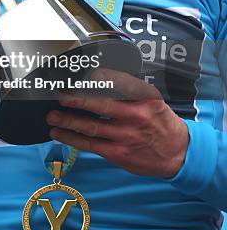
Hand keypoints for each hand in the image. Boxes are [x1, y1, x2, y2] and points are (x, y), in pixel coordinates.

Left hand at [46, 68, 188, 178]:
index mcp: (144, 98)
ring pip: (91, 127)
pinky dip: (72, 138)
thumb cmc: (160, 122)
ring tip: (52, 116)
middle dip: (76, 100)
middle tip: (59, 96)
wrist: (178, 153)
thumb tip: (98, 77)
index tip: (79, 75)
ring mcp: (126, 136)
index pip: (117, 84)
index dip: (96, 79)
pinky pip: (90, 145)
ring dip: (68, 121)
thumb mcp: (151, 99)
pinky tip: (59, 133)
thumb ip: (128, 89)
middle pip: (100, 105)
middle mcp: (135, 116)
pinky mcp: (118, 153)